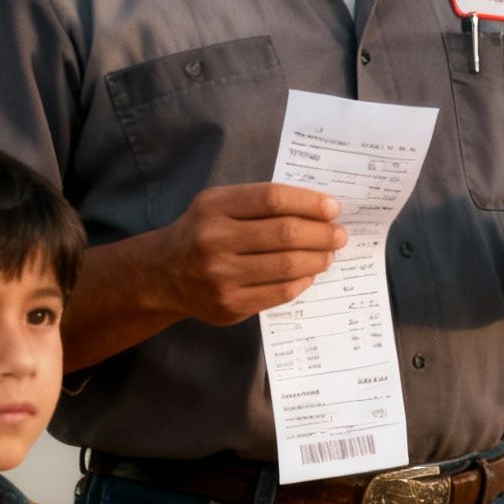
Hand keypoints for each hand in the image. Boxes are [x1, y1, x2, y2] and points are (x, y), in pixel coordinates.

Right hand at [158, 182, 347, 324]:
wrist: (164, 274)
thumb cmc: (204, 231)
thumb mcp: (220, 204)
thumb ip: (261, 202)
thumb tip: (319, 209)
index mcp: (214, 206)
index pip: (273, 199)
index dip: (310, 202)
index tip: (333, 207)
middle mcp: (214, 240)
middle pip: (285, 234)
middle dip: (322, 233)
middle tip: (339, 234)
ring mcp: (220, 276)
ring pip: (287, 265)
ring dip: (318, 258)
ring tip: (329, 253)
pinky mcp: (229, 305)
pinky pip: (280, 292)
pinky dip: (303, 281)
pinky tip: (309, 273)